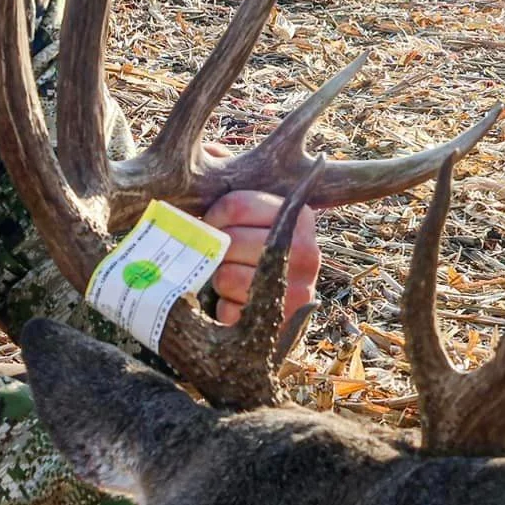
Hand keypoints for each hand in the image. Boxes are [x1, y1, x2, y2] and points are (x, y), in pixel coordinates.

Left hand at [201, 192, 320, 328]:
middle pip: (231, 241)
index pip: (236, 206)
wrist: (280, 315)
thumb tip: (198, 180)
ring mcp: (296, 290)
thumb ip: (237, 207)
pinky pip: (228, 309)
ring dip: (219, 281)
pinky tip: (237, 305)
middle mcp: (306, 252)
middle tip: (221, 258)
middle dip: (216, 251)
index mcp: (300, 218)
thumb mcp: (257, 225)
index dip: (213, 217)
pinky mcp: (279, 323)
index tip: (213, 226)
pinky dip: (223, 309)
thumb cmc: (256, 260)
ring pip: (226, 275)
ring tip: (232, 282)